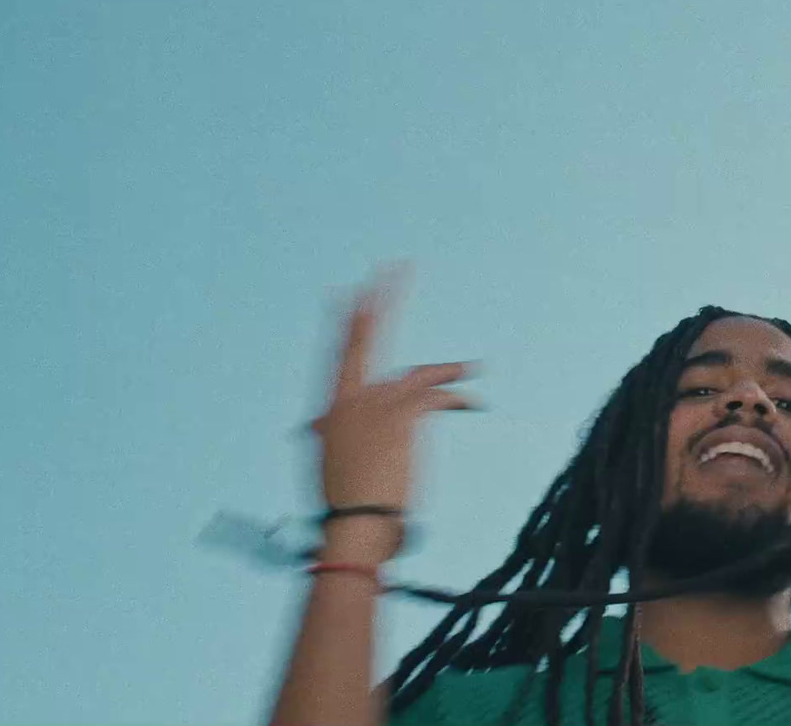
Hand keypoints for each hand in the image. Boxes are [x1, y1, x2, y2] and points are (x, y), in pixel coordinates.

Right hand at [307, 265, 478, 554]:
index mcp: (334, 406)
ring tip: (474, 366)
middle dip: (385, 300)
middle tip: (395, 268)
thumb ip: (330, 433)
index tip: (357, 292)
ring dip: (450, 371)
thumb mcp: (330, 461)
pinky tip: (476, 402)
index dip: (351, 319)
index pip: (344, 351)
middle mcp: (353, 397)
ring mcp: (378, 404)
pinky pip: (440, 396)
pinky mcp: (403, 416)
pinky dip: (460, 398)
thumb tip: (315, 426)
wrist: (354, 522)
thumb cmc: (343, 502)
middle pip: (371, 337)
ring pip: (420, 372)